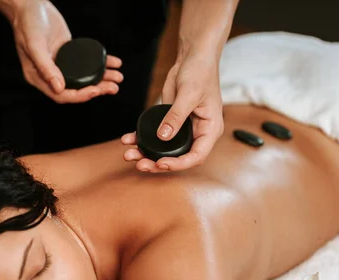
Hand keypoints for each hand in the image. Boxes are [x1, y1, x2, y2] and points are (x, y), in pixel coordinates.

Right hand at [10, 0, 122, 102]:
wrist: (30, 5)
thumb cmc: (28, 23)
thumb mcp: (34, 45)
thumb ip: (46, 67)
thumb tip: (59, 88)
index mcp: (38, 77)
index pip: (62, 95)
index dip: (80, 96)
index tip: (96, 90)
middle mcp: (50, 74)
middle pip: (76, 89)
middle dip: (96, 89)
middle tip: (114, 87)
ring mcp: (61, 65)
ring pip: (83, 78)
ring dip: (102, 79)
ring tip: (118, 78)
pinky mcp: (69, 54)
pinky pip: (86, 64)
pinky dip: (101, 65)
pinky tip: (113, 63)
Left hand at [122, 49, 223, 172]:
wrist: (193, 57)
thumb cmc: (200, 72)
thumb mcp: (189, 93)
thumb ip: (176, 116)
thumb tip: (163, 136)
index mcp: (210, 130)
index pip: (196, 156)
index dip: (178, 164)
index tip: (160, 163)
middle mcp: (197, 133)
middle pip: (178, 157)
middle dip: (157, 163)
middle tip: (139, 164)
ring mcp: (183, 129)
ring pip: (164, 150)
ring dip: (146, 154)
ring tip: (129, 155)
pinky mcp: (170, 122)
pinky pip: (156, 136)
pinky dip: (141, 139)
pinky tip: (128, 139)